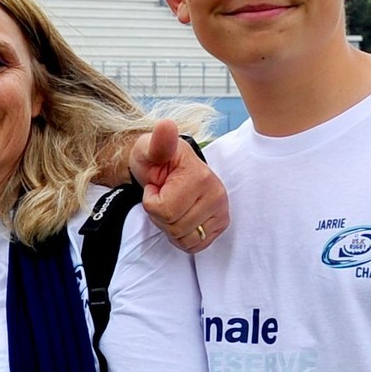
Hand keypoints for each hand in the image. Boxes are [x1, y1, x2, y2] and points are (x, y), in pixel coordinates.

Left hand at [132, 120, 226, 252]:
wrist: (166, 168)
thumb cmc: (155, 160)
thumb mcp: (149, 149)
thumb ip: (158, 142)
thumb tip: (165, 126)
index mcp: (200, 176)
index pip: (165, 210)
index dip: (151, 201)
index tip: (156, 185)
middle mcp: (216, 194)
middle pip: (175, 227)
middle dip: (160, 216)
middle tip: (163, 196)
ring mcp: (221, 210)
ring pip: (184, 239)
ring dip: (170, 227)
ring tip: (172, 206)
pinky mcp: (221, 224)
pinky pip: (195, 245)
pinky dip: (182, 237)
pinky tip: (181, 217)